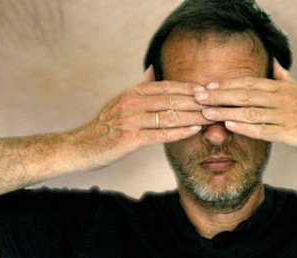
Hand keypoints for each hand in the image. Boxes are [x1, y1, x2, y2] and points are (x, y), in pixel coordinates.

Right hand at [77, 67, 212, 163]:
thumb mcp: (119, 101)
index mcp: (131, 93)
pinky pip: (160, 134)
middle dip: (197, 102)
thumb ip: (139, 86)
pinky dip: (179, 131)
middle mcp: (131, 103)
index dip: (189, 88)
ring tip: (213, 118)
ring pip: (169, 116)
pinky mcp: (129, 139)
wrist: (78, 147)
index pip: (167, 87)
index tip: (209, 90)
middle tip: (218, 103)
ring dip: (194, 117)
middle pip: (172, 99)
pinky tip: (194, 130)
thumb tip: (153, 69)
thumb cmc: (103, 127)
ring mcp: (130, 120)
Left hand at [194, 61, 296, 153]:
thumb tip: (274, 62)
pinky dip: (245, 126)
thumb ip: (284, 77)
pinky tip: (229, 125)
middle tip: (196, 96)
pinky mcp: (292, 132)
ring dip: (225, 111)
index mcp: (282, 87)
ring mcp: (286, 115)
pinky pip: (264, 128)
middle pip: (244, 93)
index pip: (248, 83)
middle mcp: (282, 98)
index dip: (225, 84)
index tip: (205, 86)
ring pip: (250, 111)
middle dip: (218, 95)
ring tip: (205, 112)